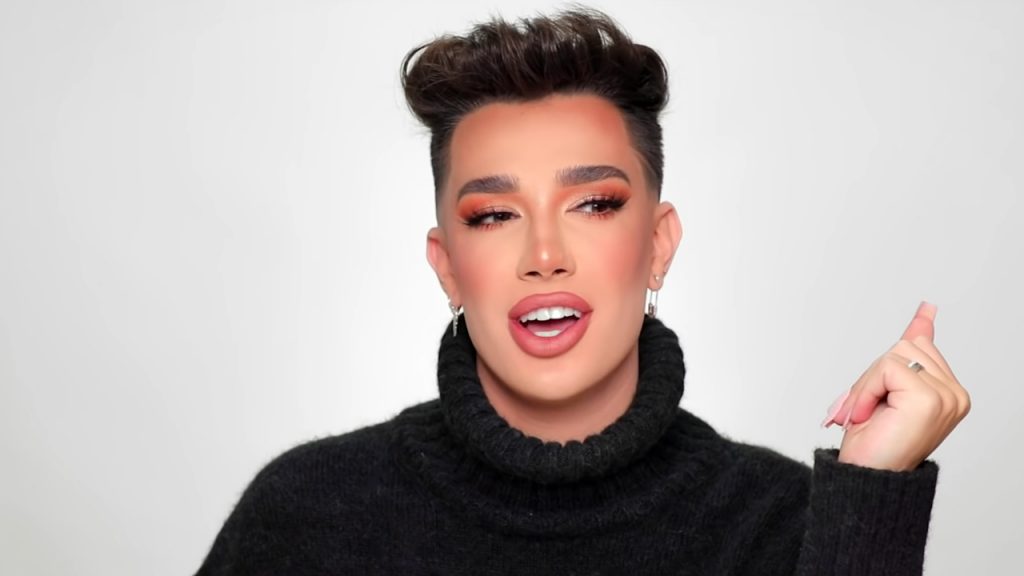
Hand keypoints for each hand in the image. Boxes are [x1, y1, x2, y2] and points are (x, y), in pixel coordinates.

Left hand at [822, 302, 970, 470]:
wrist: (865, 478)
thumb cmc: (873, 442)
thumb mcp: (885, 389)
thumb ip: (906, 354)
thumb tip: (927, 310)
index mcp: (948, 391)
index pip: (921, 345)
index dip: (910, 336)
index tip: (926, 308)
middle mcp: (954, 393)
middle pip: (904, 346)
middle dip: (873, 375)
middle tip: (864, 409)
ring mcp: (946, 396)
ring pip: (893, 355)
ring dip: (866, 385)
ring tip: (867, 415)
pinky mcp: (930, 399)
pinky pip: (887, 367)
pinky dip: (867, 389)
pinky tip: (868, 415)